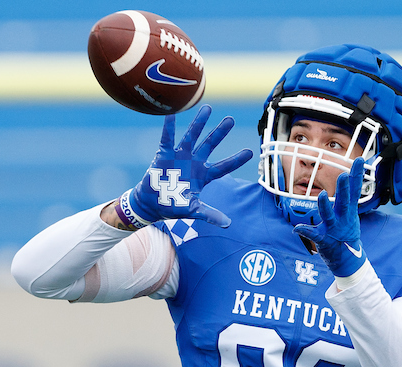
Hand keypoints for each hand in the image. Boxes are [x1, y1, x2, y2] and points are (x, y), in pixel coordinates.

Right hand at [121, 106, 252, 227]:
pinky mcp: (164, 154)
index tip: (250, 152)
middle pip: (210, 145)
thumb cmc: (174, 206)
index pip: (224, 166)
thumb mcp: (194, 210)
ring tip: (208, 108)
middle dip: (220, 132)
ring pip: (192, 136)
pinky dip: (169, 127)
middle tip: (230, 119)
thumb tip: (228, 224)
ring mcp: (180, 156)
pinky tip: (172, 114)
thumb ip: (210, 214)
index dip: (236, 160)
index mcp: (204, 175)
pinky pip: (167, 138)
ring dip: (199, 123)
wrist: (152, 204)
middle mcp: (194, 162)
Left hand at [293, 158, 367, 277]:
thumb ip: (347, 197)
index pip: (354, 190)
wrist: (348, 259)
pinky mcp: (324, 240)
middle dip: (344, 189)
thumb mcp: (350, 214)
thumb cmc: (346, 234)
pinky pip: (314, 235)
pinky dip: (305, 231)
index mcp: (348, 210)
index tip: (360, 160)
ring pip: (329, 216)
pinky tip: (297, 228)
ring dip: (325, 206)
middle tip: (344, 175)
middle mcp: (342, 218)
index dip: (357, 175)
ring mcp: (333, 229)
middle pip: (344, 201)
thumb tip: (350, 175)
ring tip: (322, 195)